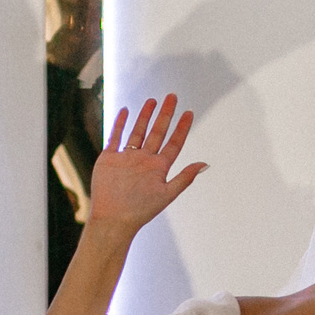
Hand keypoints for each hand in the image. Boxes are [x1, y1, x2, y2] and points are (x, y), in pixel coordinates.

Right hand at [89, 95, 205, 235]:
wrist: (112, 219)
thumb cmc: (140, 211)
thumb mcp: (167, 194)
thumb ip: (185, 178)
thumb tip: (205, 164)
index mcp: (159, 168)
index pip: (174, 143)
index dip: (181, 128)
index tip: (189, 113)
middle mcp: (144, 160)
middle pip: (157, 132)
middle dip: (165, 115)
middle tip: (172, 96)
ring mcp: (127, 158)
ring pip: (138, 132)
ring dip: (145, 116)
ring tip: (152, 101)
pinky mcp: (109, 159)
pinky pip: (116, 137)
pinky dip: (120, 124)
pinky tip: (126, 111)